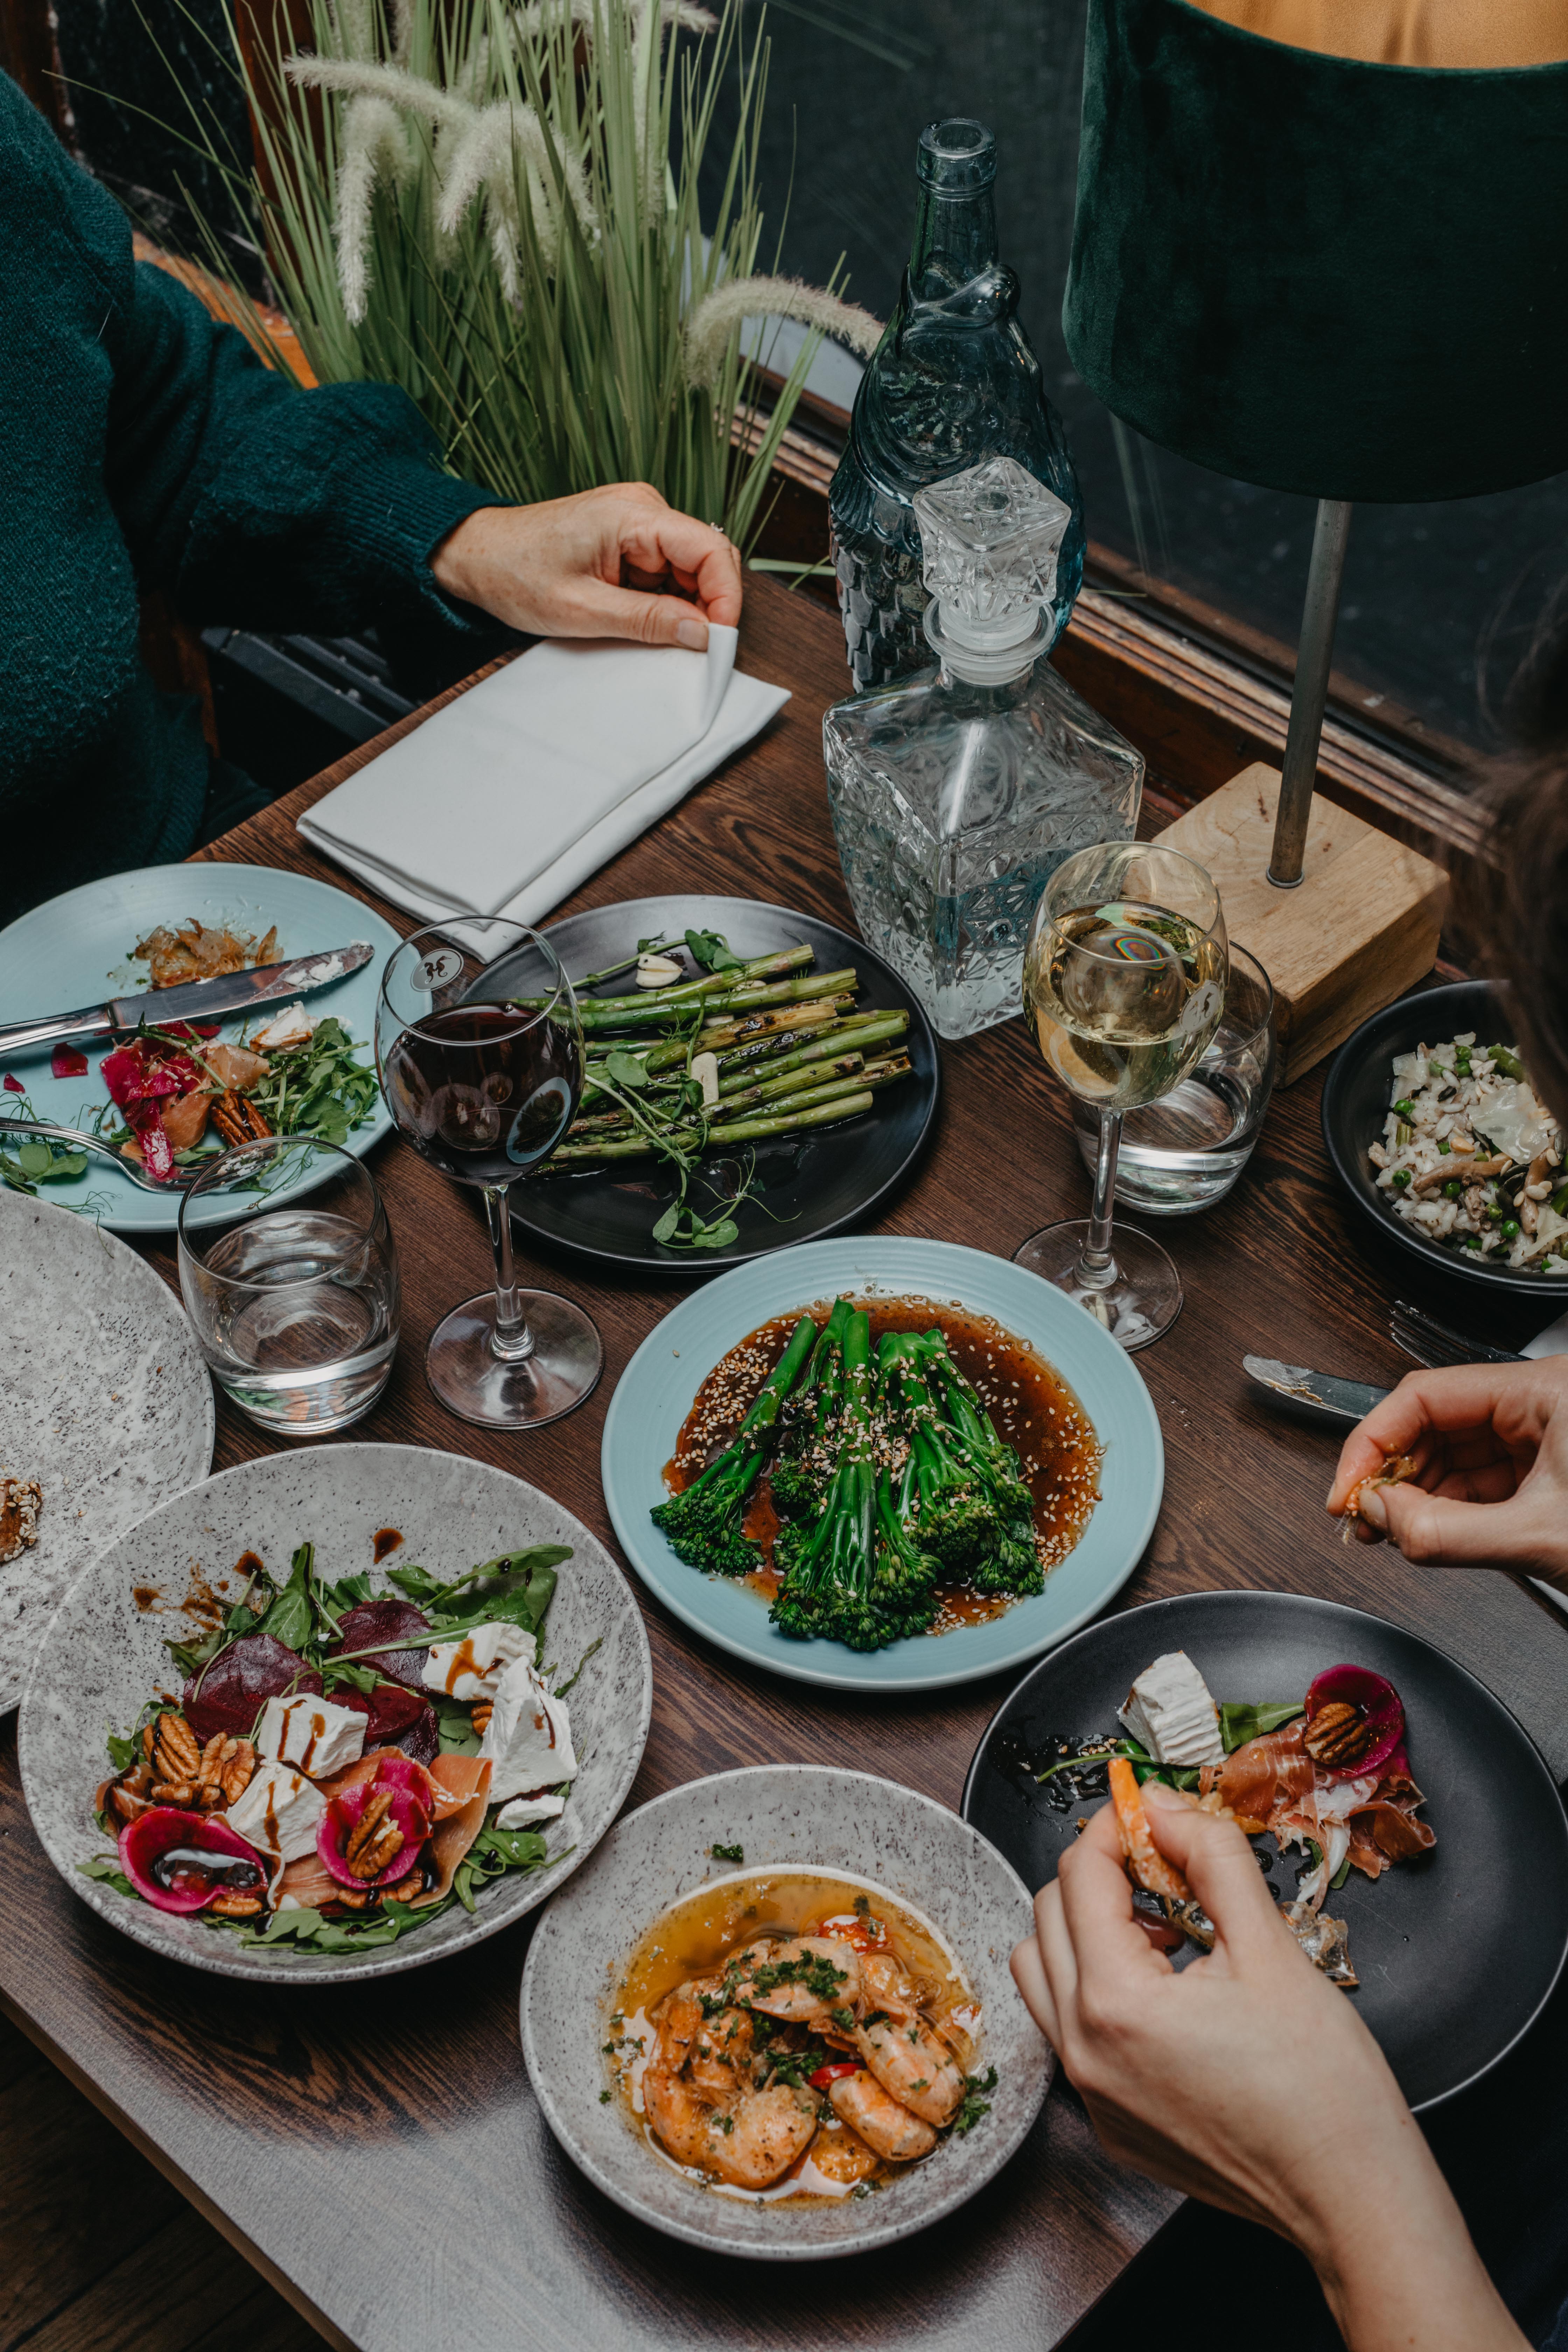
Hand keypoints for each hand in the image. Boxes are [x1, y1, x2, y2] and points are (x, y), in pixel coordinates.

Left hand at [430, 482, 741, 649]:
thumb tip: (702, 634)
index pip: (710, 549)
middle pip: (706, 558)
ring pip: (689, 570)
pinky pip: (665, 572)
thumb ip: (647, 621)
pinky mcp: (629, 539)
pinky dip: (664, 602)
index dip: (725, 597)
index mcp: (633, 513)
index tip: (720, 640)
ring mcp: (637, 522)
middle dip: (708, 606)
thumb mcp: (582, 610)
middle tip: (697, 650)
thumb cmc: (515, 573)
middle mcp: (642, 508)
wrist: (476, 556)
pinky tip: (642, 620)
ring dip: (684, 606)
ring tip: (656, 635)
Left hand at [1010, 1787, 1523, 2350]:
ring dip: (1089, 1932)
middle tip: (1165, 1865)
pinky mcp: (1112, 2127)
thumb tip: (1163, 1805)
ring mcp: (1092, 2097)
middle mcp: (1084, 2052)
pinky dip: (1099, 1991)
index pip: (1080, 1877)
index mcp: (1115, 2003)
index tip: (1149, 1810)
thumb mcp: (1269, 1945)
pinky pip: (1071, 2033)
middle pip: (1048, 1918)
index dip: (1114, 1827)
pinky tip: (1168, 1990)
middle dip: (1101, 1876)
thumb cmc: (1324, 2086)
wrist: (1354, 2197)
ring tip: (1165, 1929)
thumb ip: (1210, 1856)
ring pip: (1045, 1974)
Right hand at [1325, 1357, 1567, 1579]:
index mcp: (1542, 1392)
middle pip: (1432, 1425)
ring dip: (1411, 1495)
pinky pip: (1475, 1482)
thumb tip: (1380, 1515)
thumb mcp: (1539, 1537)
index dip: (1373, 1441)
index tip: (1347, 1486)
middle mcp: (1536, 1406)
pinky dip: (1442, 1509)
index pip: (1427, 1395)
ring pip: (1450, 1456)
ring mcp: (1538, 1440)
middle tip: (1360, 1513)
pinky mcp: (1540, 1474)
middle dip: (1390, 1473)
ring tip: (1385, 1527)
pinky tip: (1419, 1528)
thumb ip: (1447, 1530)